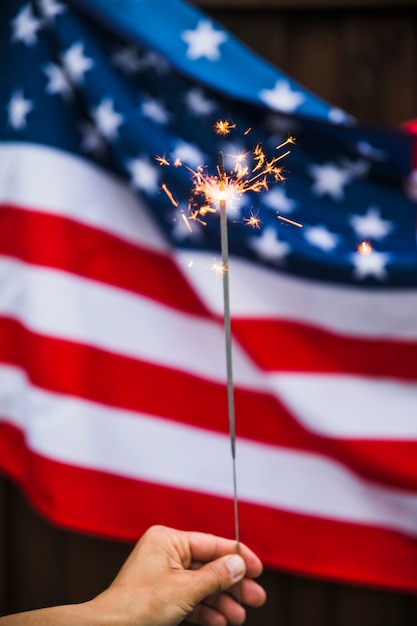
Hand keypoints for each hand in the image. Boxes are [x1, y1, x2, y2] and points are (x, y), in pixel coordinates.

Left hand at [91, 524, 265, 625]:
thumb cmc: (139, 606)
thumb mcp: (185, 590)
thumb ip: (216, 576)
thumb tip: (239, 564)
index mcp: (167, 540)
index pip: (211, 543)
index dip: (237, 556)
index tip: (258, 569)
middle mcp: (165, 553)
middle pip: (209, 566)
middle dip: (232, 585)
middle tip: (256, 598)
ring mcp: (162, 574)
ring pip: (201, 585)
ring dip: (221, 602)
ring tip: (239, 617)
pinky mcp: (160, 595)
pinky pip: (189, 599)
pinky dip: (205, 611)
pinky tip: (220, 622)